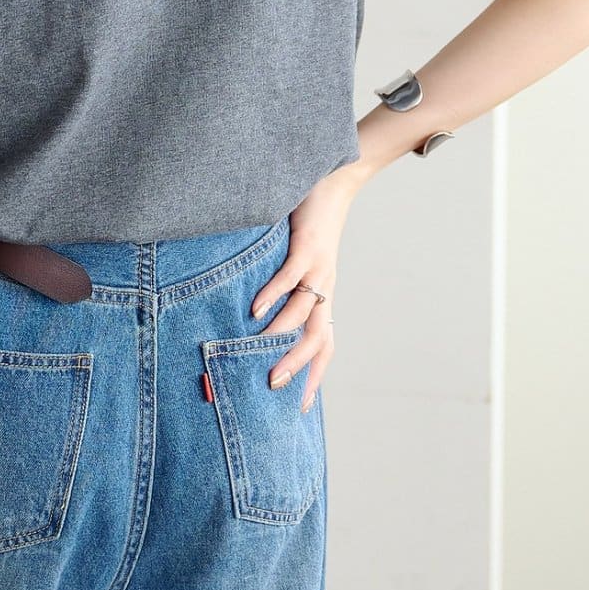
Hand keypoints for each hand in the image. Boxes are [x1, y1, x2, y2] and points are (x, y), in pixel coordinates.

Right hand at [248, 161, 364, 412]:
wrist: (334, 182)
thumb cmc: (310, 223)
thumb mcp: (301, 262)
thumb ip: (286, 286)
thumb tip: (258, 312)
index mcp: (324, 296)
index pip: (325, 346)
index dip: (315, 376)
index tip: (299, 407)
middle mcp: (325, 288)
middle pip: (317, 338)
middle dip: (296, 365)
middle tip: (273, 386)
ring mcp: (318, 269)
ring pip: (303, 312)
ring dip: (281, 333)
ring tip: (256, 350)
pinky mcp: (307, 247)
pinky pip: (290, 276)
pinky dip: (273, 294)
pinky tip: (254, 308)